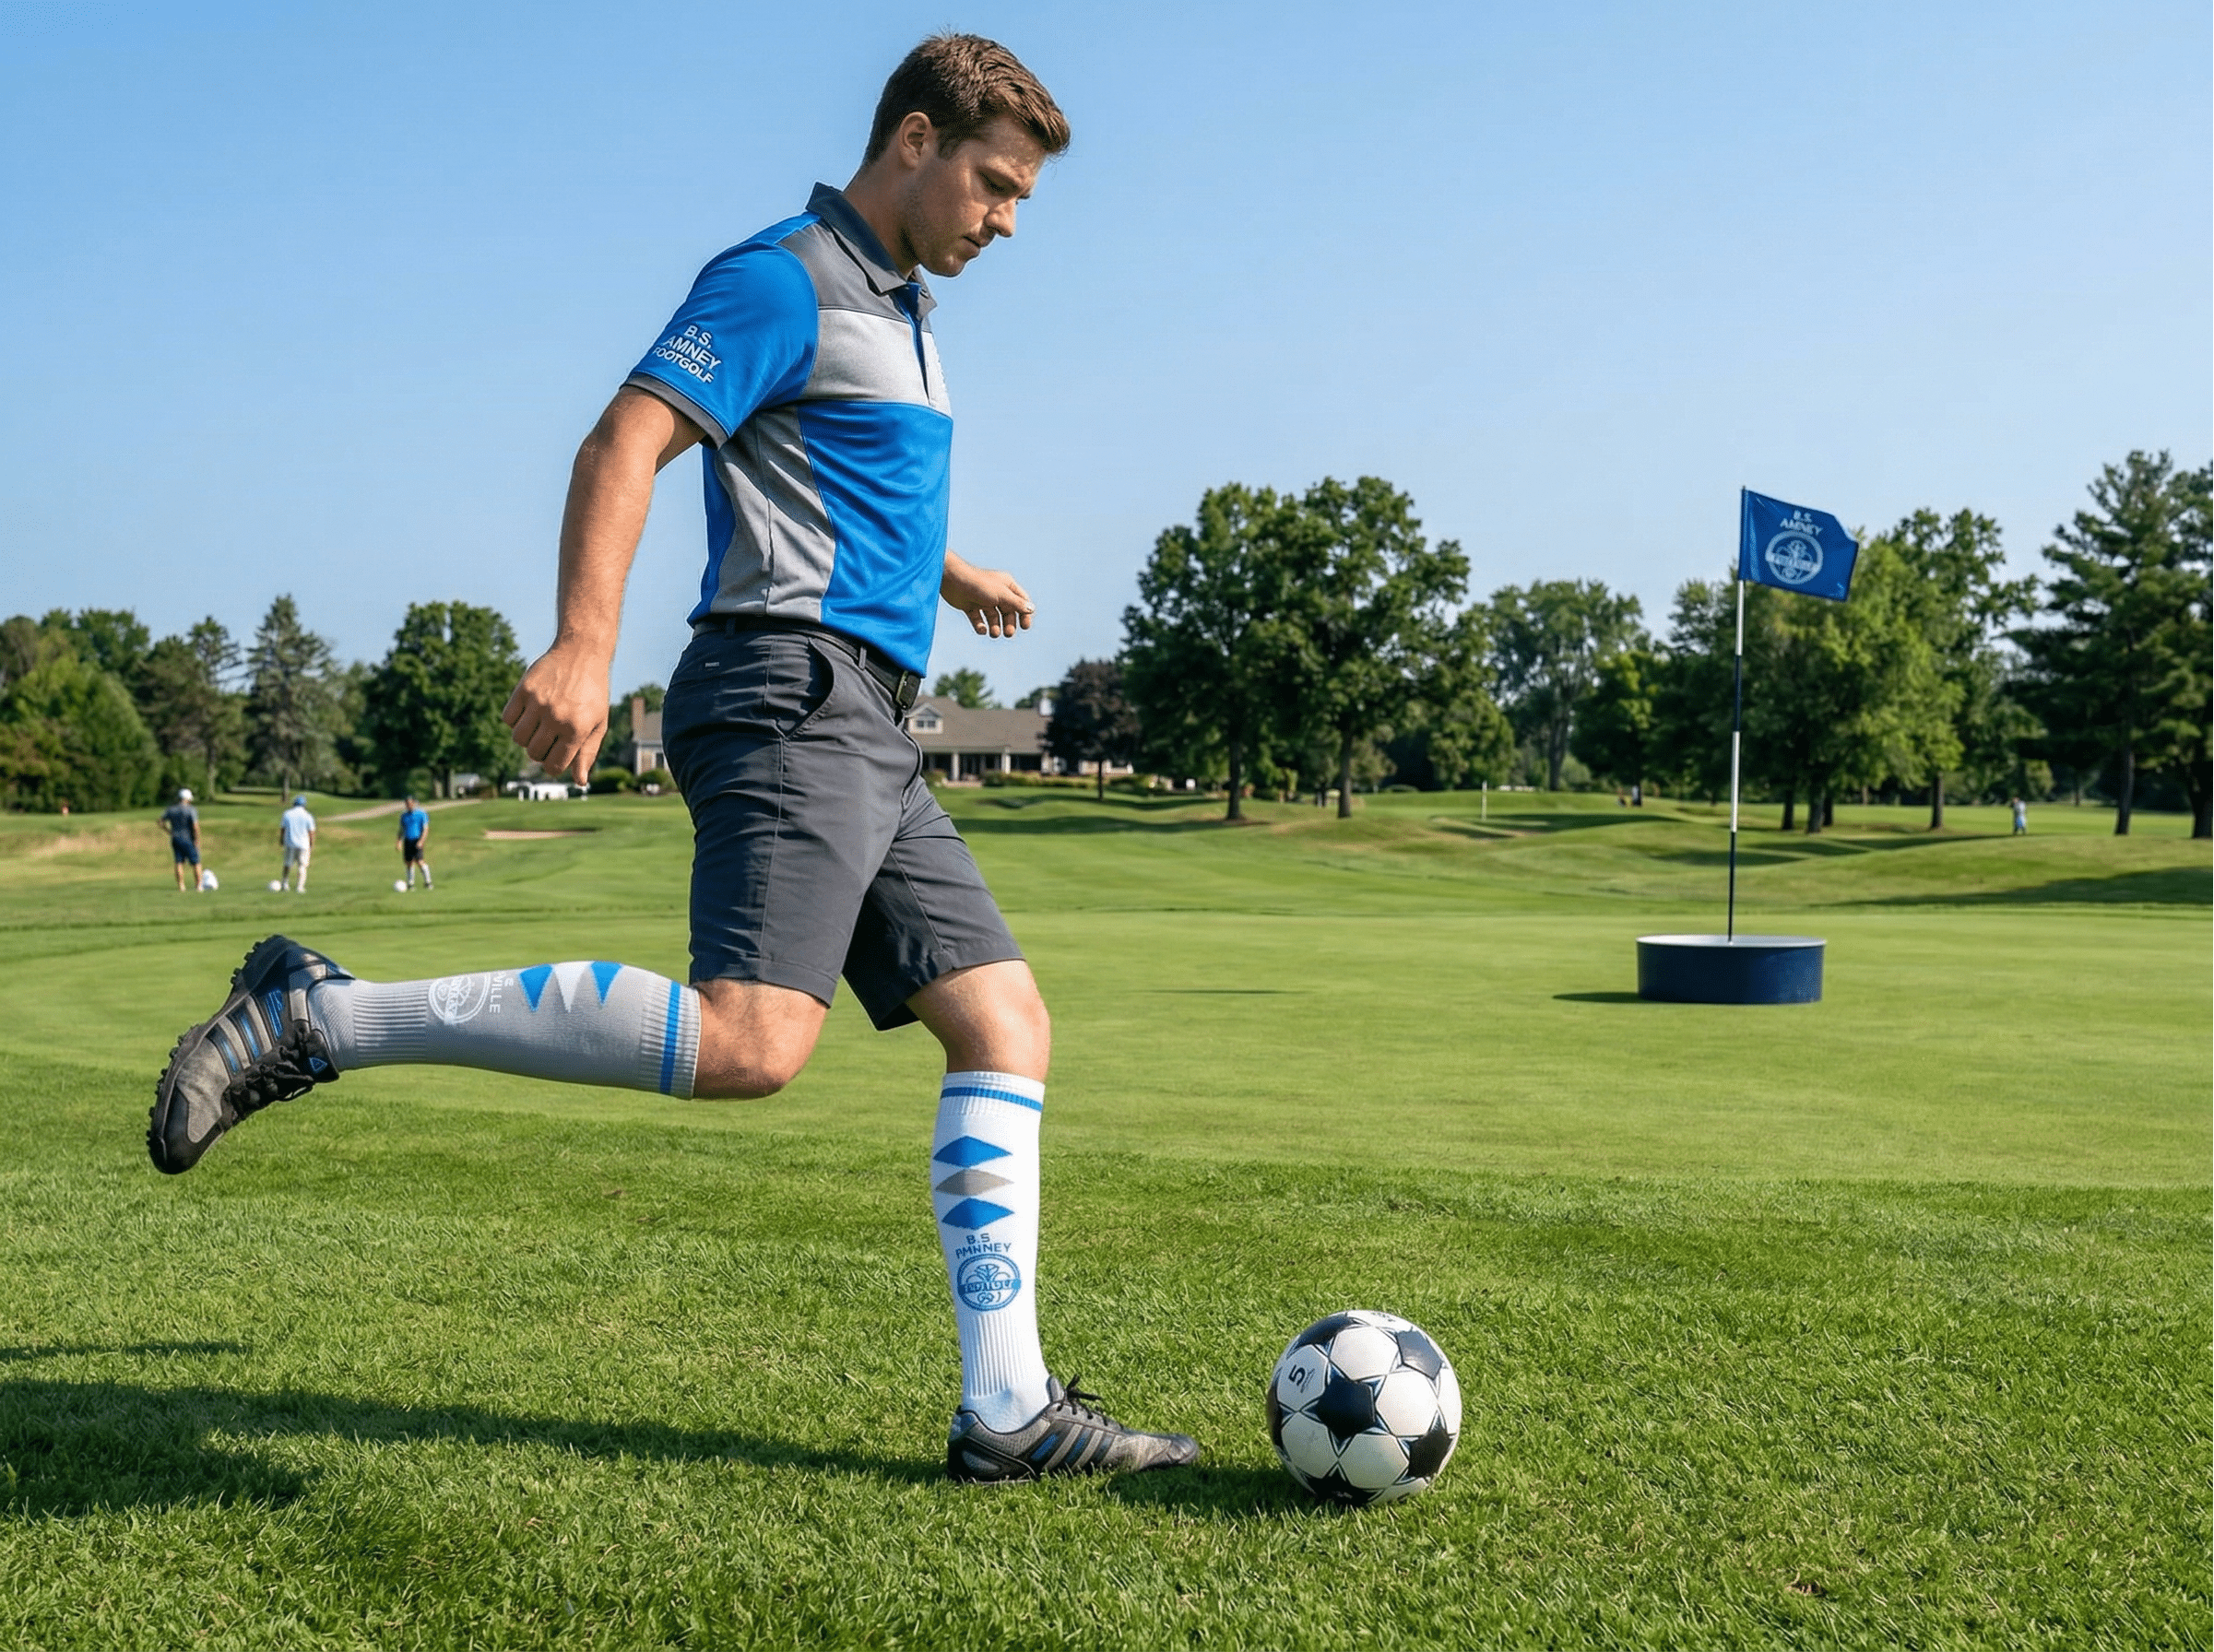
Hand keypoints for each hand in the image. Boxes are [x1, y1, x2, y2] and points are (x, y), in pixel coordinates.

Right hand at [502, 643, 610, 783]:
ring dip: (525, 738)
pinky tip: (528, 712)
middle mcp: (556, 717)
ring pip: (518, 739)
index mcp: (577, 729)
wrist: (582, 654)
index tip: (555, 757)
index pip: (554, 765)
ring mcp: (538, 703)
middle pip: (533, 753)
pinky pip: (508, 718)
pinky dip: (514, 720)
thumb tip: (580, 782)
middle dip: (539, 752)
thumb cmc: (592, 694)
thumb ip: (587, 753)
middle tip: (548, 739)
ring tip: (538, 726)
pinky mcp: (524, 690)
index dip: (553, 766)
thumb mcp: (597, 724)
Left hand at [941, 551, 1033, 638]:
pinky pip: (978, 619)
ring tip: (994, 633)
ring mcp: (982, 599)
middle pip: (1008, 612)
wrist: (952, 580)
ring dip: (995, 627)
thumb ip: (1017, 603)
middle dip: (1009, 624)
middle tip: (1008, 633)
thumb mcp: (1001, 595)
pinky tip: (981, 629)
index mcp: (1006, 585)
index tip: (1025, 627)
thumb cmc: (979, 584)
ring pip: (993, 617)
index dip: (1024, 614)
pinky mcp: (970, 606)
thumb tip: (1031, 609)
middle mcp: (996, 592)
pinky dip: (980, 626)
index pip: (1021, 601)